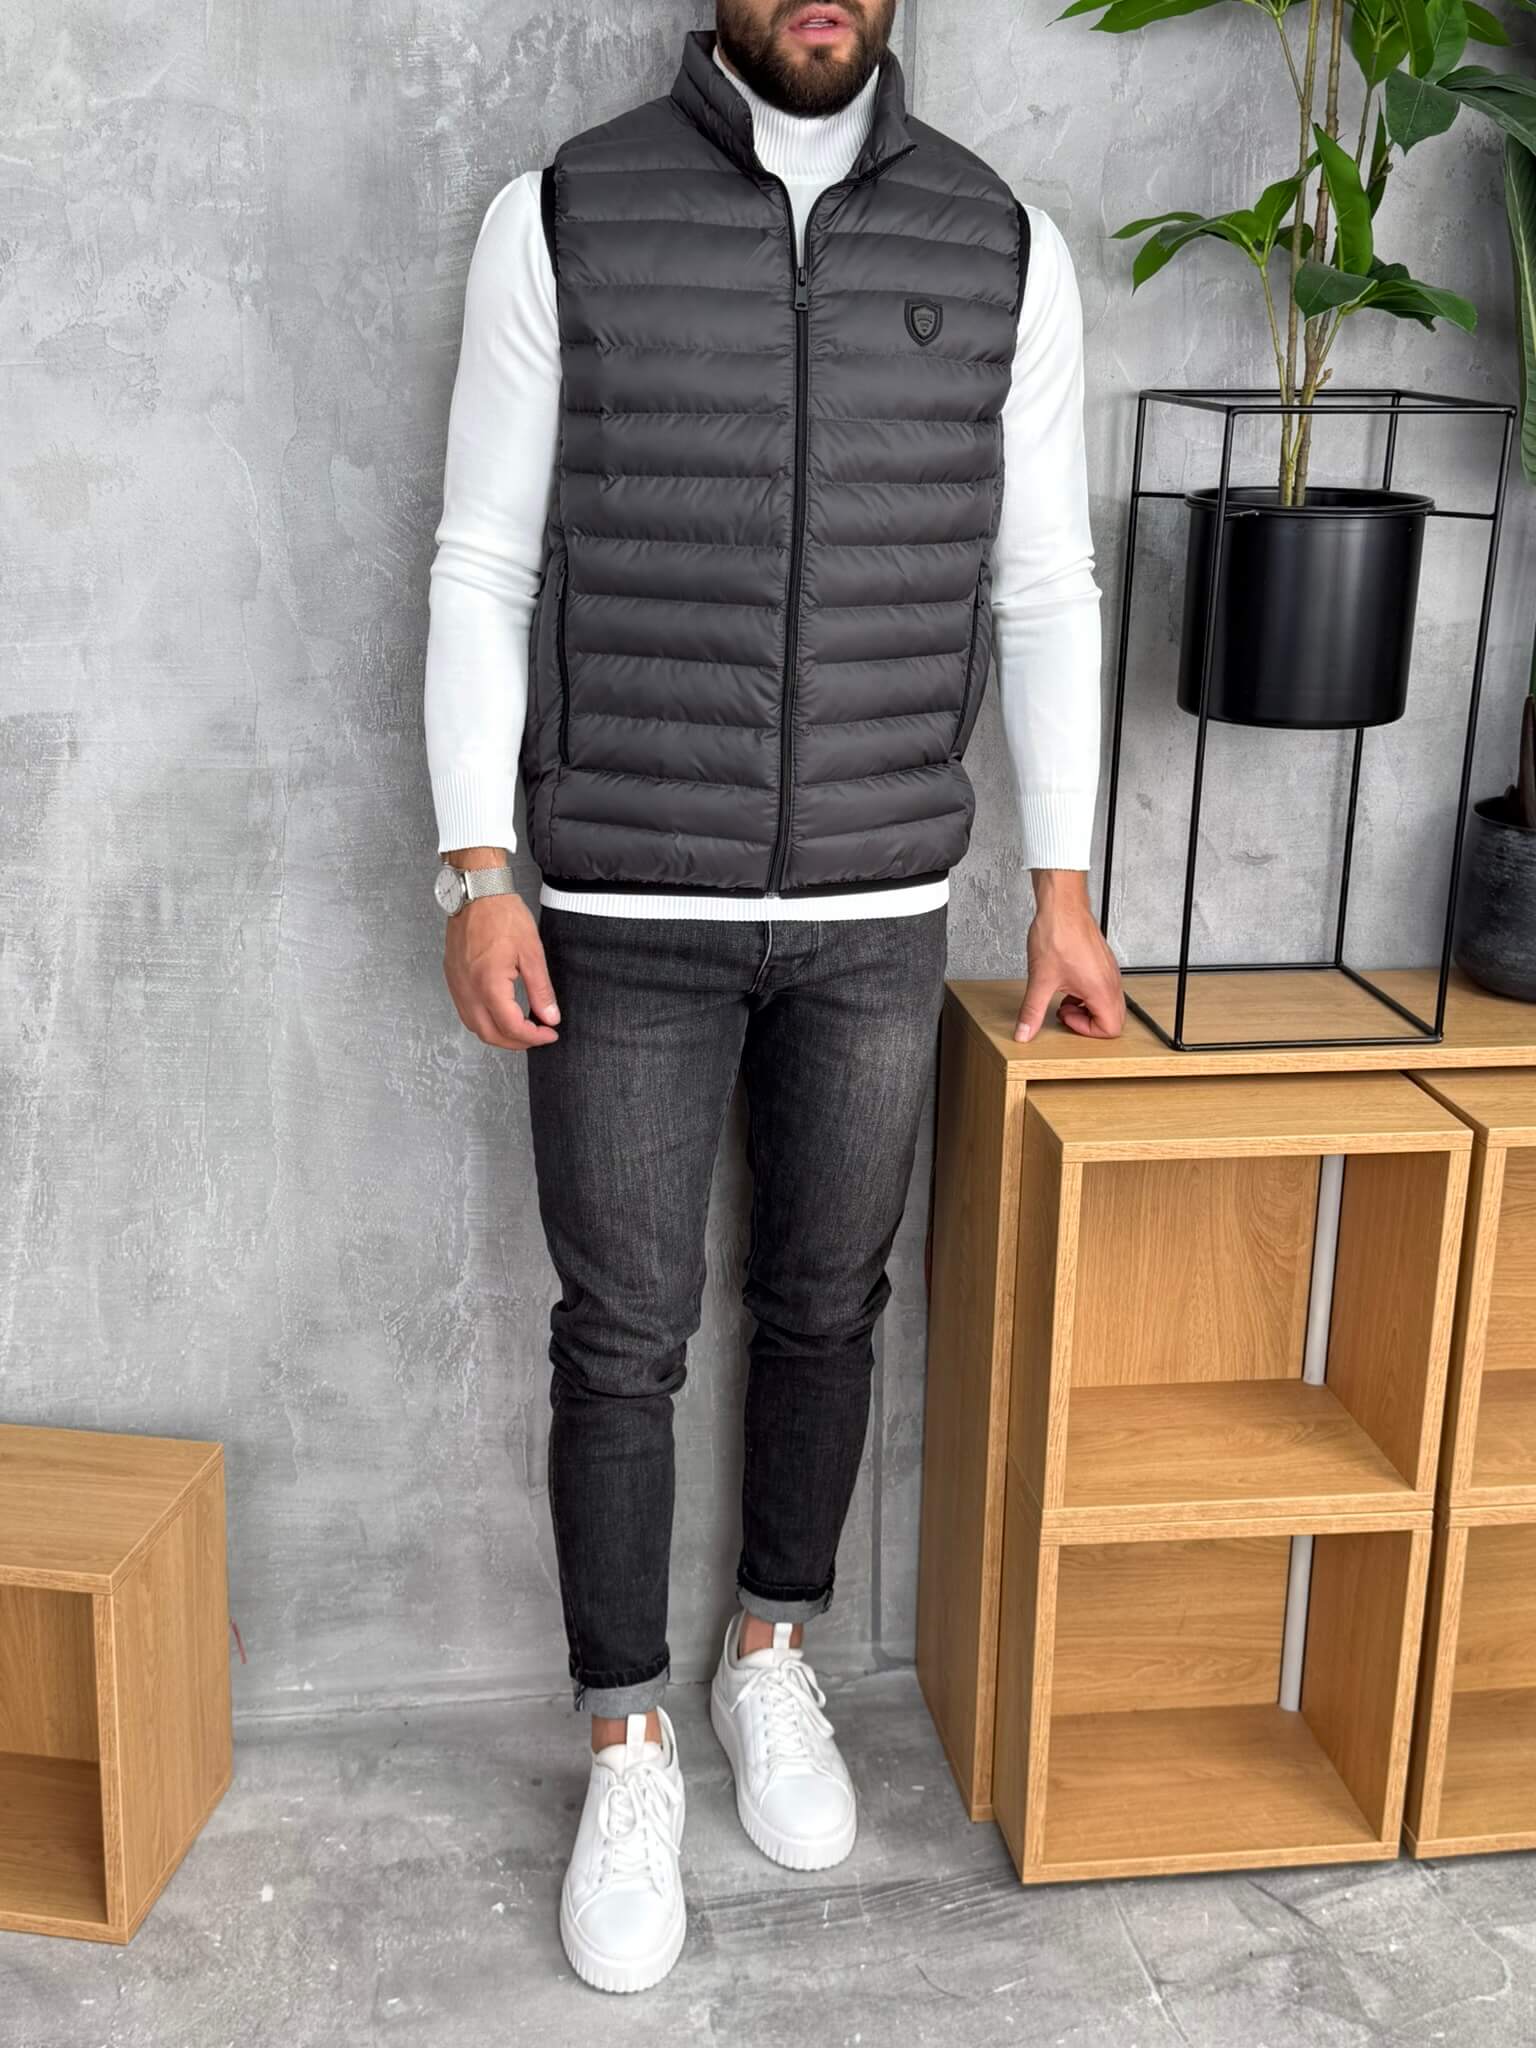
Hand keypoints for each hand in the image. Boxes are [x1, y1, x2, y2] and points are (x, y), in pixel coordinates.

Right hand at [442, 861, 559, 1050]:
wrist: (477, 892)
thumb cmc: (503, 915)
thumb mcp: (531, 953)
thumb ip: (541, 990)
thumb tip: (550, 1017)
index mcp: (489, 985)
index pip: (511, 1027)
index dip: (534, 1037)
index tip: (550, 1033)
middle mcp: (468, 990)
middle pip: (490, 1035)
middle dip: (516, 1042)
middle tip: (537, 1036)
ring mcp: (457, 985)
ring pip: (474, 1026)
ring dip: (498, 1034)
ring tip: (521, 1028)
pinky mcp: (452, 978)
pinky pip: (466, 1011)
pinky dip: (484, 1021)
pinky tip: (500, 1013)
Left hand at [1014, 870, 1123, 1042]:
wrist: (1062, 906)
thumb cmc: (1058, 934)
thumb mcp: (1040, 979)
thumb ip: (1032, 1011)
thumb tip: (1024, 1032)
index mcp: (1102, 990)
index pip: (1111, 1028)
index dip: (1086, 1030)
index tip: (1065, 1017)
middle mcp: (1111, 982)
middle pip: (1113, 1018)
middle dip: (1087, 1021)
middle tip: (1065, 1011)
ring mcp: (1109, 971)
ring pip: (1109, 1003)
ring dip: (1087, 1007)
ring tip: (1064, 998)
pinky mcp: (1103, 962)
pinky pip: (1103, 987)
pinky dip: (1087, 994)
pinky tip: (1067, 983)